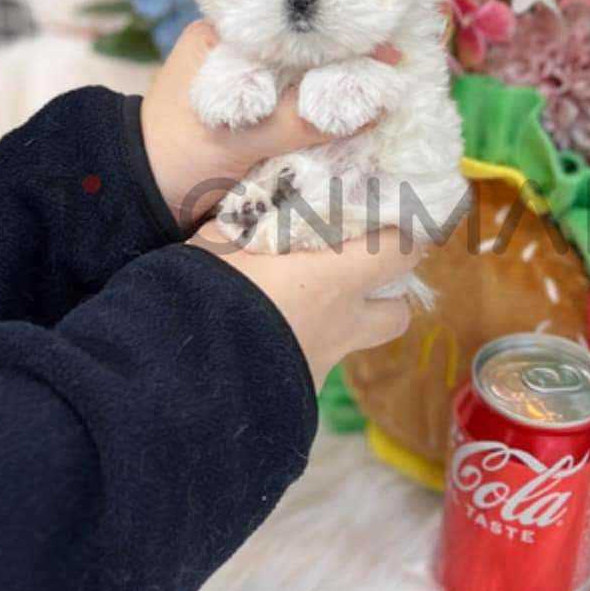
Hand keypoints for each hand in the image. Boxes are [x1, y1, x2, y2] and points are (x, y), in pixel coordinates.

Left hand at [141, 21, 399, 229]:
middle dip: (346, 59)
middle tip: (397, 66)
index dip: (338, 37)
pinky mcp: (256, 114)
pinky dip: (325, 111)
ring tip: (389, 87)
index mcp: (220, 38)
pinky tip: (360, 114)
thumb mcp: (239, 140)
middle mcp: (236, 51)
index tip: (384, 50)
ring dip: (339, 85)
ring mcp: (248, 82)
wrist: (137, 198)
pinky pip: (299, 104)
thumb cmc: (173, 159)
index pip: (290, 28)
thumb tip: (370, 107)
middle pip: (304, 49)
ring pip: (304, 76)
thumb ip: (300, 123)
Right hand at [188, 222, 420, 387]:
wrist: (188, 372)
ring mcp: (322, 363)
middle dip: (384, 293)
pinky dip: (303, 348)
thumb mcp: (223, 238)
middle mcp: (340, 325)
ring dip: (347, 323)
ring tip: (311, 305)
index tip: (384, 222)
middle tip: (355, 272)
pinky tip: (271, 337)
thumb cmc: (210, 290)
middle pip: (398, 314)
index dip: (400, 236)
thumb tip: (255, 198)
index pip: (401, 252)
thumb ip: (250, 217)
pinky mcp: (298, 392)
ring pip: (357, 343)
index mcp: (333, 279)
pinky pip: (314, 364)